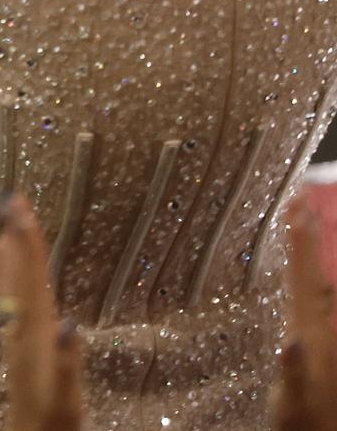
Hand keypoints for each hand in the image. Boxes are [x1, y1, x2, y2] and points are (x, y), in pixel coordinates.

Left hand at [0, 194, 82, 430]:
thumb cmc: (54, 420)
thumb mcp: (67, 395)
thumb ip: (69, 361)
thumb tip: (72, 324)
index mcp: (35, 333)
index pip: (32, 277)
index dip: (28, 241)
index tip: (21, 207)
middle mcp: (21, 327)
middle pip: (19, 272)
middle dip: (18, 235)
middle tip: (11, 198)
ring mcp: (17, 334)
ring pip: (12, 283)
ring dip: (11, 252)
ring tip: (4, 224)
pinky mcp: (18, 344)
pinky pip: (12, 299)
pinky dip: (10, 278)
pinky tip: (8, 272)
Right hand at [274, 194, 336, 430]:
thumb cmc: (305, 423)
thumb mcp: (294, 401)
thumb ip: (293, 372)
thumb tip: (290, 341)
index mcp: (311, 333)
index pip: (303, 278)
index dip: (299, 241)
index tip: (296, 204)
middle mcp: (319, 327)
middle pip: (313, 273)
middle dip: (307, 236)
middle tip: (300, 200)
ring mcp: (319, 335)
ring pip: (317, 285)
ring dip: (310, 252)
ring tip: (304, 221)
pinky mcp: (314, 345)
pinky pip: (311, 302)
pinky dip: (306, 280)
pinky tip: (299, 272)